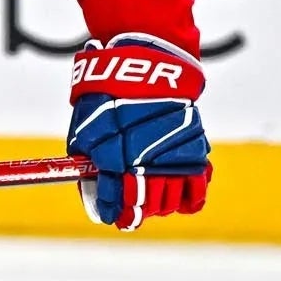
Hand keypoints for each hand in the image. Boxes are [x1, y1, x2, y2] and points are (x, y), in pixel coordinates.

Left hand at [66, 33, 211, 230]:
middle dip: (133, 210)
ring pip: (169, 203)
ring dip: (158, 204)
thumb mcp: (84, 127)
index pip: (114, 201)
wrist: (146, 68)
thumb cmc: (109, 95)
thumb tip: (88, 185)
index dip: (111, 211)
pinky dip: (189, 197)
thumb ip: (85, 160)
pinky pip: (197, 189)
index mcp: (115, 160)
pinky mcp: (196, 152)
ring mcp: (173, 159)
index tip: (110, 213)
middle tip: (129, 208)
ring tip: (151, 196)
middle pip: (143, 207)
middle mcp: (146, 164)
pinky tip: (178, 196)